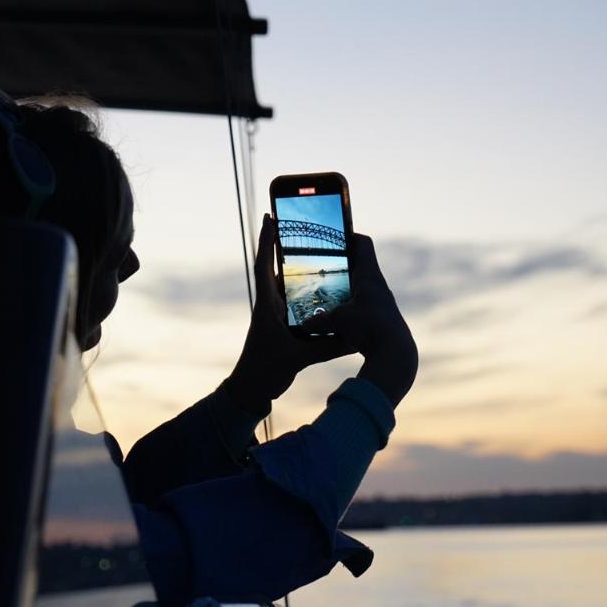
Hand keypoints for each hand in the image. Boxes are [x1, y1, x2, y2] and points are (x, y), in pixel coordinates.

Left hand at [225, 214, 349, 414]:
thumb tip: (354, 337)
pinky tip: (322, 284)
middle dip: (284, 243)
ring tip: (315, 245)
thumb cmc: (265, 371)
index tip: (269, 217)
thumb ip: (325, 347)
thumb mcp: (298, 358)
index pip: (264, 266)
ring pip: (286, 282)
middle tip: (297, 221)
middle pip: (276, 266)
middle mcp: (270, 305)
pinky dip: (305, 288)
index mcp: (267, 306)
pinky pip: (295, 300)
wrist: (252, 390)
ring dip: (296, 264)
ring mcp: (276, 314)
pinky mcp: (282, 325)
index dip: (267, 241)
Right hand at [306, 233, 417, 407]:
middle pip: (358, 263)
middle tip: (319, 264)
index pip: (363, 243)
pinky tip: (335, 313)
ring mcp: (379, 300)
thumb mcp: (339, 322)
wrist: (395, 353)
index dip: (348, 235)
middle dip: (339, 263)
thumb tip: (303, 326)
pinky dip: (348, 303)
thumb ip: (319, 322)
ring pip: (358, 284)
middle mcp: (376, 284)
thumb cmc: (370, 328)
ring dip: (344, 285)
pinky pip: (360, 302)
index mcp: (369, 275)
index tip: (332, 236)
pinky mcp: (378, 316)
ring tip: (323, 289)